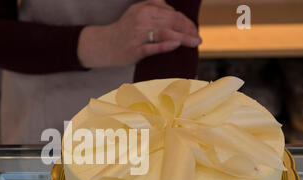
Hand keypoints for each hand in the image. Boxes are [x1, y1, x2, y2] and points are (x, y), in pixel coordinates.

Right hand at [77, 0, 201, 67]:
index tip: (194, 30)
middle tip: (198, 38)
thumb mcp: (136, 11)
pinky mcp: (134, 50)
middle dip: (189, 30)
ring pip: (165, 32)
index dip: (187, 22)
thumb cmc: (124, 30)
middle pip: (171, 22)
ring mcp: (138, 35)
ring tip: (194, 42)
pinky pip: (153, 47)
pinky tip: (177, 44)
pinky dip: (166, 45)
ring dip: (183, 37)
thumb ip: (153, 6)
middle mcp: (142, 19)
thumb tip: (171, 8)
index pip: (172, 14)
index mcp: (144, 9)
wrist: (104, 45)